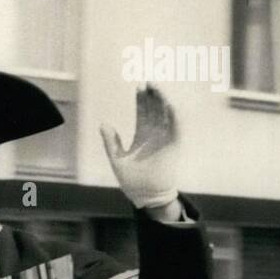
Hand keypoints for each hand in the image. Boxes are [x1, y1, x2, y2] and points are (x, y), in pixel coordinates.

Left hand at [100, 85, 179, 210]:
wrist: (147, 197)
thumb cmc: (131, 182)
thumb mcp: (117, 160)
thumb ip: (111, 142)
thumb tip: (103, 124)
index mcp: (142, 135)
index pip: (143, 112)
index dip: (141, 99)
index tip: (139, 86)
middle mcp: (155, 134)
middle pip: (154, 109)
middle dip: (152, 95)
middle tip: (148, 81)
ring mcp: (165, 138)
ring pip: (165, 114)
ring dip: (162, 100)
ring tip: (156, 87)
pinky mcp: (174, 145)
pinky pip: (176, 127)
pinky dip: (174, 115)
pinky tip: (169, 104)